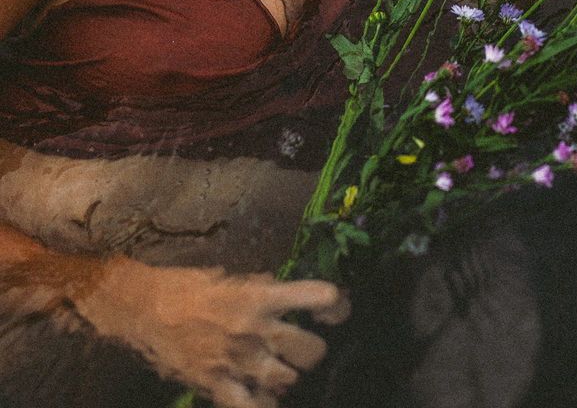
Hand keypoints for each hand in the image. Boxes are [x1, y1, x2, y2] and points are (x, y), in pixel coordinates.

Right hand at [70, 256, 348, 407]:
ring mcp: (238, 361)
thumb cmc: (189, 285)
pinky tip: (263, 397)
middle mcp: (256, 329)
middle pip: (311, 350)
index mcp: (261, 295)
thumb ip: (263, 289)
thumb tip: (288, 296)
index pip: (318, 297)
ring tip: (279, 368)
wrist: (144, 308)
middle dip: (314, 348)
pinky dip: (263, 404)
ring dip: (289, 375)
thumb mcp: (233, 276)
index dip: (337, 305)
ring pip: (288, 380)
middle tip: (303, 344)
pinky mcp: (218, 386)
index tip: (338, 310)